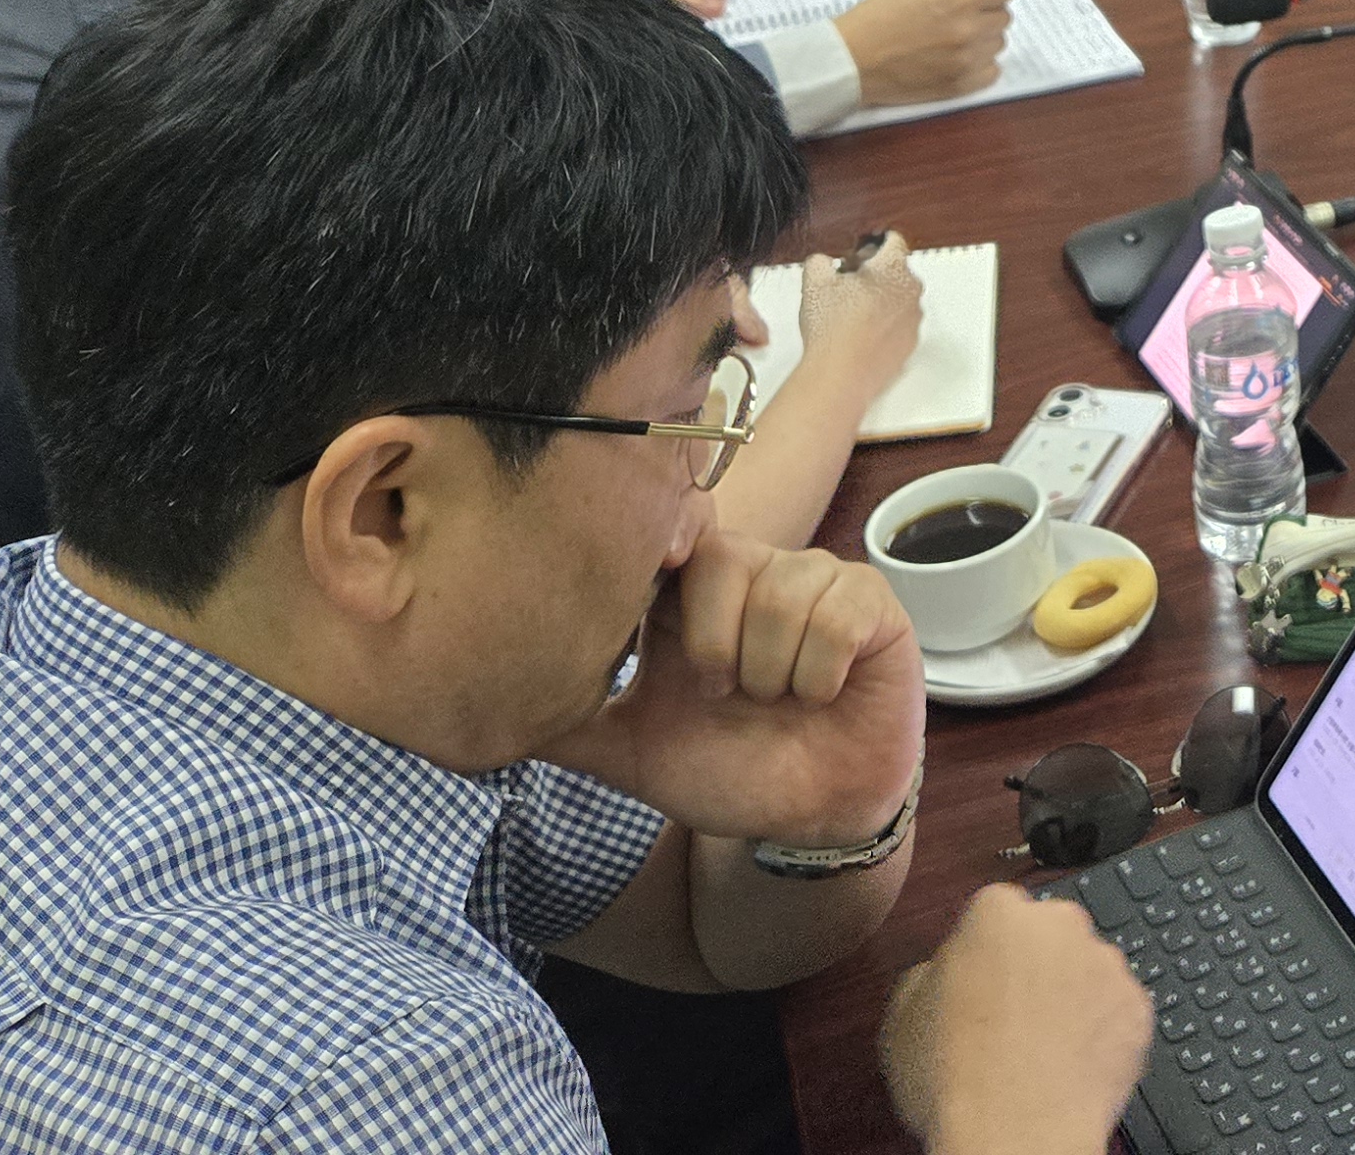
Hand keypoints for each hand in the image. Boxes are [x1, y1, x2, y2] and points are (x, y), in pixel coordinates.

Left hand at [555, 528, 924, 848]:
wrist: (810, 817)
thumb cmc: (727, 772)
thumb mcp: (635, 751)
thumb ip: (570, 723)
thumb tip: (481, 709)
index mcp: (693, 597)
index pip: (673, 538)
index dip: (662, 550)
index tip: (653, 587)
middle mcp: (756, 574)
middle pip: (723, 559)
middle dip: (714, 643)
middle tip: (723, 693)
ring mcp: (817, 582)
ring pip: (782, 590)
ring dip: (772, 668)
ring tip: (776, 700)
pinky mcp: (873, 604)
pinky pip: (840, 612)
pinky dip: (821, 670)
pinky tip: (821, 693)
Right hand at [799, 237, 925, 404]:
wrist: (841, 375)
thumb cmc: (833, 330)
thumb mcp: (814, 281)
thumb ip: (820, 261)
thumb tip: (822, 262)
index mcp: (893, 268)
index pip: (892, 241)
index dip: (870, 246)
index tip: (859, 255)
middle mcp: (911, 292)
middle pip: (895, 272)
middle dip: (873, 276)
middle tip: (846, 288)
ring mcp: (913, 321)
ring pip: (898, 301)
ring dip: (879, 302)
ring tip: (849, 316)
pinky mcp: (909, 345)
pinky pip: (898, 327)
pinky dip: (883, 328)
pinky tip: (859, 336)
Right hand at [838, 0, 1016, 104]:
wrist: (853, 60)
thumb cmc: (878, 18)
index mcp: (957, 1)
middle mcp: (967, 31)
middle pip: (1003, 17)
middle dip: (986, 12)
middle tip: (962, 15)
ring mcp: (965, 61)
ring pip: (998, 44)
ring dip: (982, 38)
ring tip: (953, 38)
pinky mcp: (959, 86)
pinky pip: (991, 70)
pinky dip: (980, 64)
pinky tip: (958, 58)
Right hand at [882, 888, 1152, 1154]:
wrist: (1015, 1135)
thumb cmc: (954, 1081)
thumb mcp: (902, 1018)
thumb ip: (926, 974)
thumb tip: (940, 972)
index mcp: (998, 914)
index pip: (995, 914)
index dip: (985, 953)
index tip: (980, 982)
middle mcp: (1060, 926)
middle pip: (1048, 935)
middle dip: (1035, 967)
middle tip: (1011, 1018)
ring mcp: (1107, 965)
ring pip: (1087, 971)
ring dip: (1071, 997)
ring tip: (1042, 1051)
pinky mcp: (1139, 1008)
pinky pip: (1117, 1011)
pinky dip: (1101, 1032)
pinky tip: (1071, 1064)